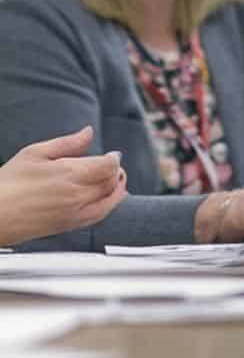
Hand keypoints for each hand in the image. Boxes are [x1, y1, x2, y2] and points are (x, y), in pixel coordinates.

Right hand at [0, 126, 127, 245]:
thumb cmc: (7, 184)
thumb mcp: (34, 153)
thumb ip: (67, 143)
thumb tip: (88, 132)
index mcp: (69, 174)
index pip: (109, 166)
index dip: (114, 158)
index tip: (112, 154)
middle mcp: (76, 195)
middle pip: (112, 182)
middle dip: (117, 172)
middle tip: (114, 166)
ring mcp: (74, 212)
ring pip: (110, 201)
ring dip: (118, 189)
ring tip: (117, 180)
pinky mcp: (68, 226)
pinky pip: (98, 217)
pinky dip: (109, 206)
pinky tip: (107, 200)